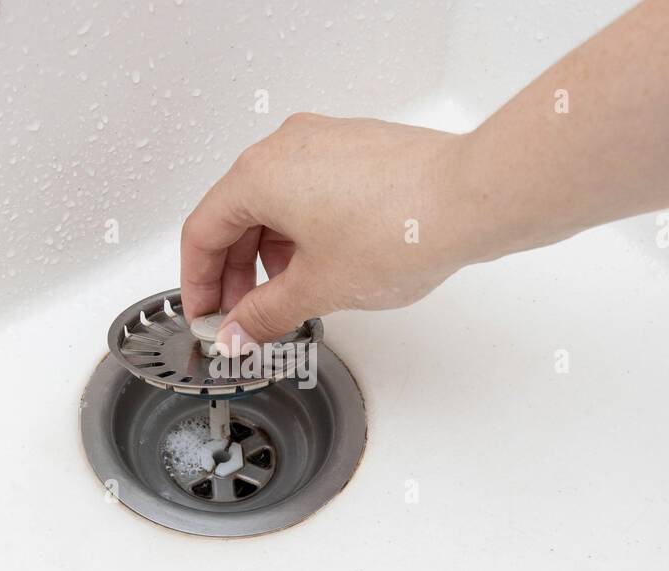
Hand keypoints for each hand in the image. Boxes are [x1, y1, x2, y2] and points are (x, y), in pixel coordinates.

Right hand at [179, 114, 486, 346]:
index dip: (198, 283)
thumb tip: (239, 332)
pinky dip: (300, 229)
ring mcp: (323, 141)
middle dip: (236, 273)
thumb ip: (264, 314)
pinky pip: (307, 189)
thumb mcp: (316, 287)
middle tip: (245, 318)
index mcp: (258, 175)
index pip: (203, 233)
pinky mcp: (356, 148)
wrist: (470, 199)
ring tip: (289, 296)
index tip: (207, 317)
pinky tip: (321, 264)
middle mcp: (284, 147)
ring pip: (273, 201)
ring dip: (268, 253)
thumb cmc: (397, 229)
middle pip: (235, 215)